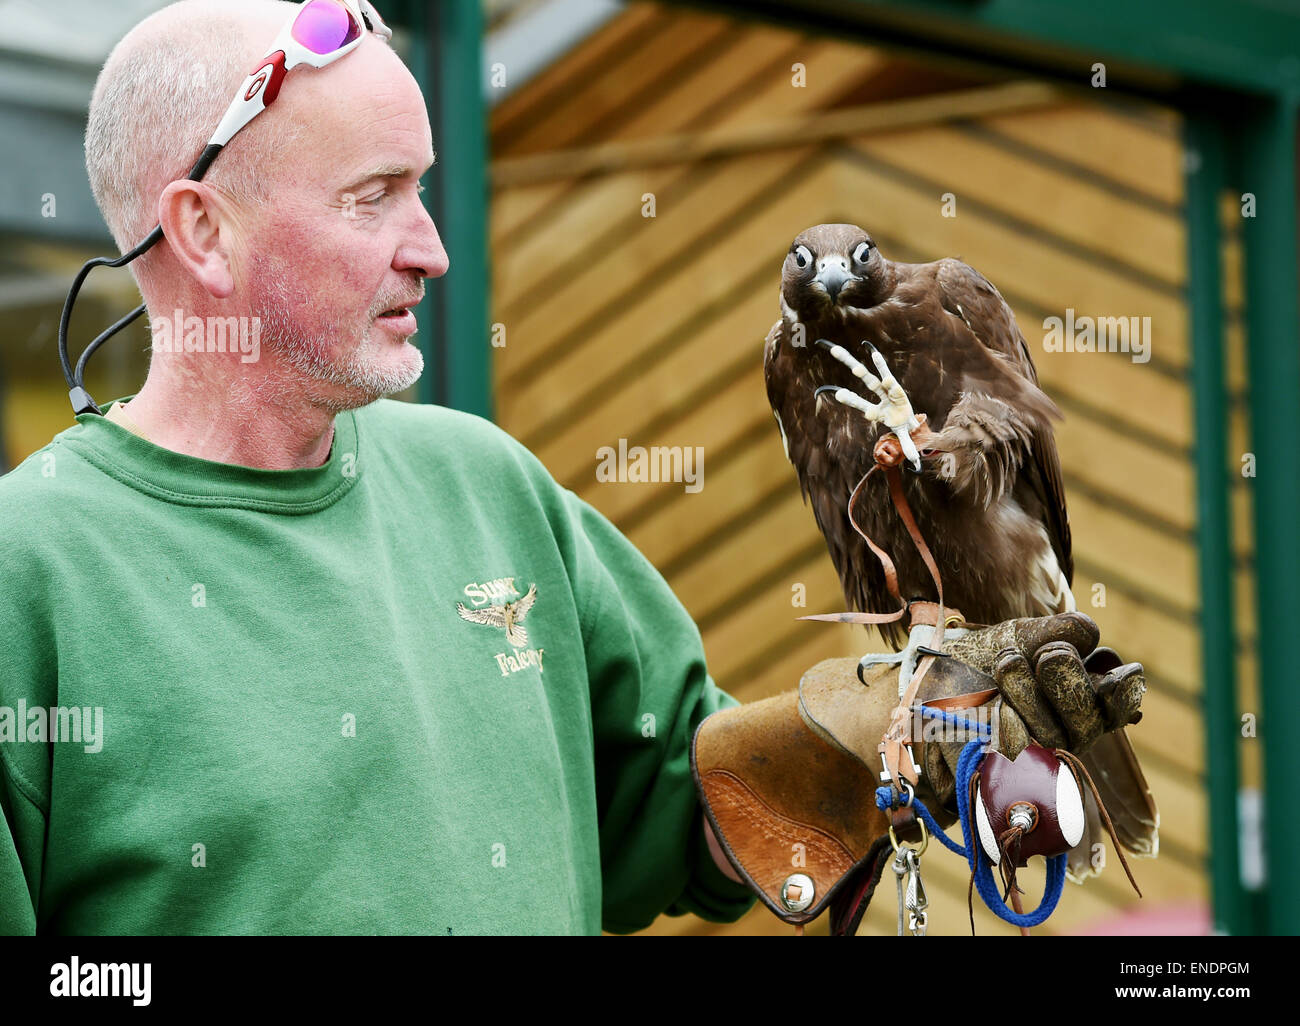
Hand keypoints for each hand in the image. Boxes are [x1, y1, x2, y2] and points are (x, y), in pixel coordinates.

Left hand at [917, 612, 1145, 808]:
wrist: (930, 685)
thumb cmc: (983, 661)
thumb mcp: (1022, 635)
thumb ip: (1059, 630)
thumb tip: (1092, 633)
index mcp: (1082, 698)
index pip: (1121, 704)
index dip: (1125, 694)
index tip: (1120, 676)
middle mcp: (1068, 733)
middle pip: (1089, 719)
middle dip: (1068, 681)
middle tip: (1047, 655)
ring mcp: (1037, 757)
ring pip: (1052, 735)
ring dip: (1028, 693)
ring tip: (1006, 664)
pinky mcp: (1003, 774)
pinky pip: (1015, 754)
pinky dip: (1005, 722)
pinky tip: (993, 707)